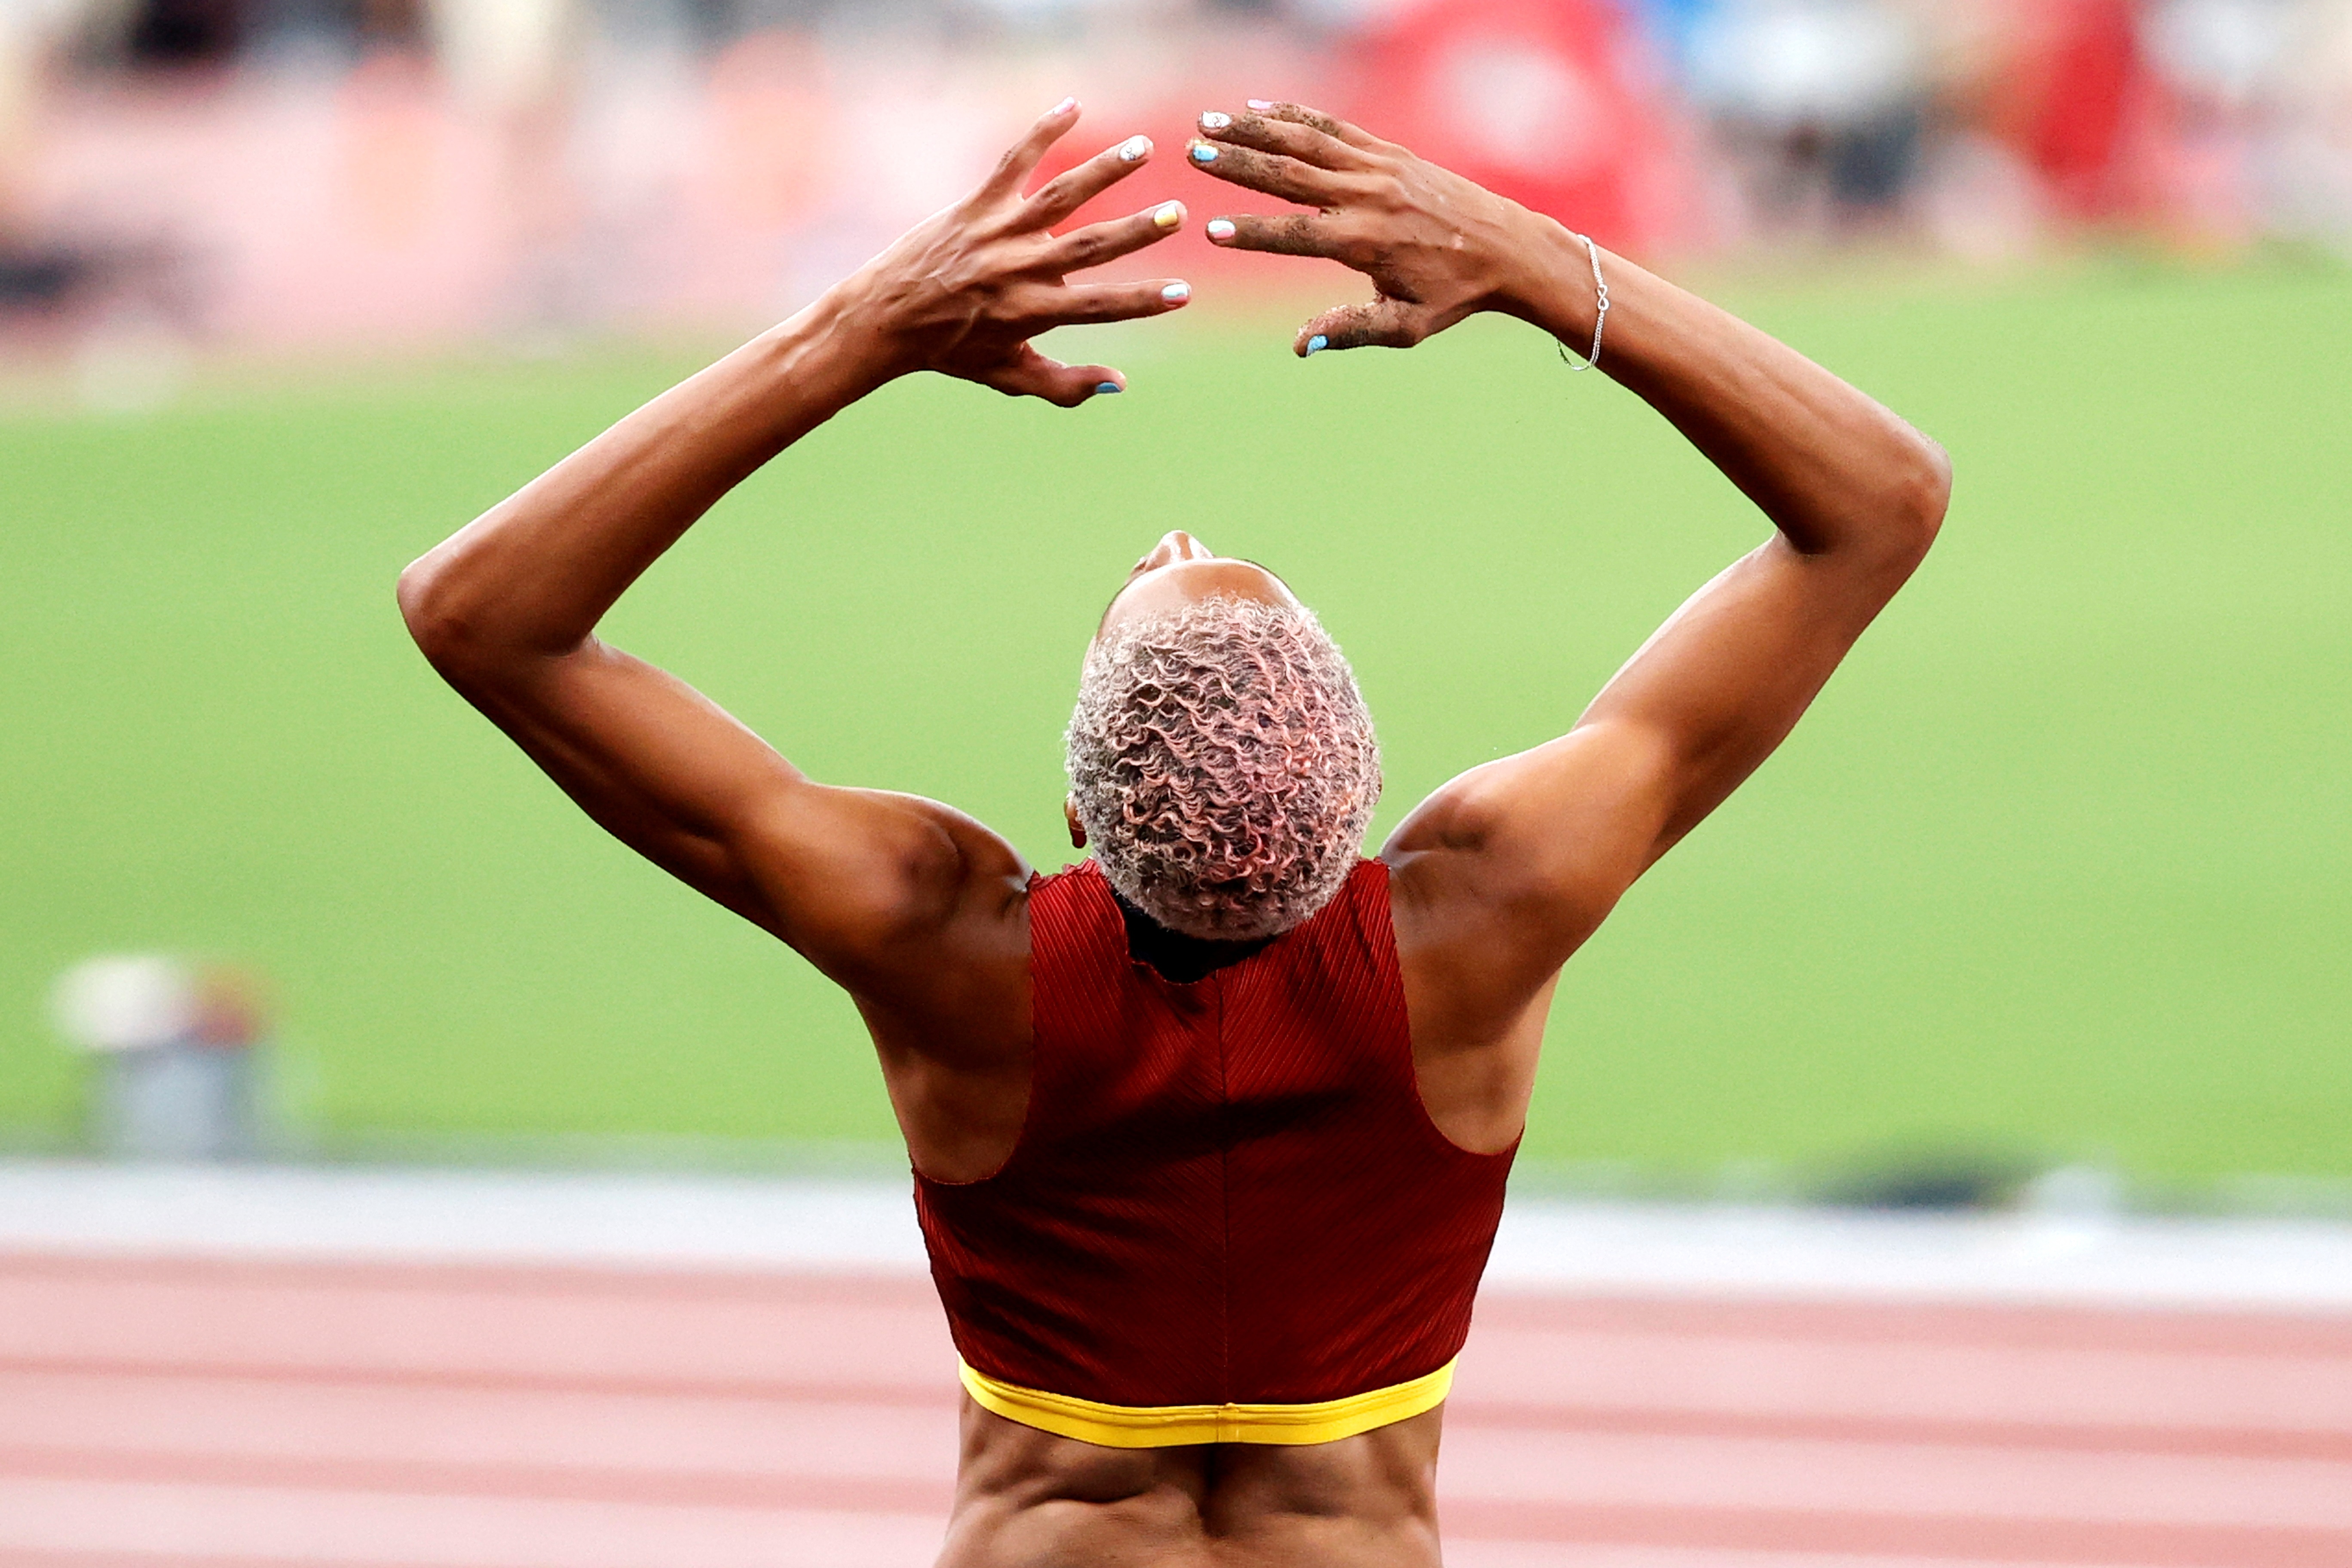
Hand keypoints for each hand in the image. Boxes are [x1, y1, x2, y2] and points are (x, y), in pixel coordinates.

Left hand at [842, 98, 1190, 405]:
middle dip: (1137, 230)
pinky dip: (1042, 132)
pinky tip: (1073, 106)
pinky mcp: (976, 205)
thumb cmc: (951, 349)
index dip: (1144, 301)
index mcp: (1032, 312)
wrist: (885, 316)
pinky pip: (1013, 161)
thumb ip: (1065, 385)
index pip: (1100, 306)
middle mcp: (1019, 269)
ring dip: (1104, 171)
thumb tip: (1120, 383)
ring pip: (1060, 196)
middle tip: (1178, 212)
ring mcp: (998, 232)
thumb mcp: (1009, 376)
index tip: (1184, 294)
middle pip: (1089, 247)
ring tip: (1141, 148)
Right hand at [1186, 101, 1544, 354]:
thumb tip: (1300, 347)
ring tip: (1208, 123)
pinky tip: (1257, 108)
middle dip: (1237, 163)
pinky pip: (1334, 128)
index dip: (1249, 233)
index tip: (1209, 231)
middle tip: (1191, 152)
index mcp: (1365, 243)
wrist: (1507, 247)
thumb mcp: (1405, 326)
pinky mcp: (1389, 152)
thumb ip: (1350, 331)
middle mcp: (1367, 198)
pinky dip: (1294, 116)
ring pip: (1305, 142)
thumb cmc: (1453, 294)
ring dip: (1253, 130)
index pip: (1294, 236)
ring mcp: (1378, 168)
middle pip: (1290, 175)